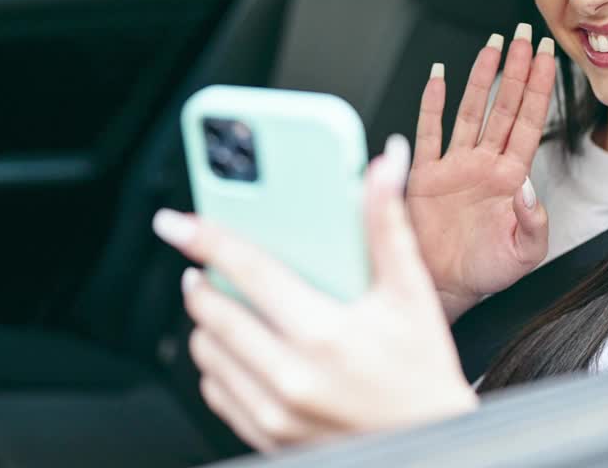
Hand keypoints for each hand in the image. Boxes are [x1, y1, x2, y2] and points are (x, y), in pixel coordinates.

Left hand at [152, 136, 477, 452]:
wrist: (431, 441)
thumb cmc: (422, 370)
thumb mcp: (411, 293)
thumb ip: (388, 224)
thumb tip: (382, 167)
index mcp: (325, 332)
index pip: (249, 271)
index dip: (207, 238)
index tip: (176, 223)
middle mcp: (293, 376)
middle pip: (215, 313)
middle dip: (203, 282)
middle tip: (206, 266)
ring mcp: (276, 413)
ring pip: (207, 353)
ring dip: (207, 323)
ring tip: (228, 305)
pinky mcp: (267, 437)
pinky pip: (215, 392)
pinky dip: (218, 364)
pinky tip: (242, 348)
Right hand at [407, 24, 557, 321]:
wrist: (443, 287)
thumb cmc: (484, 273)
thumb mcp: (523, 255)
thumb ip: (533, 222)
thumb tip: (527, 187)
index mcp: (510, 179)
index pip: (529, 122)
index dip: (539, 88)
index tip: (549, 56)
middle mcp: (484, 165)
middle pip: (504, 105)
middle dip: (516, 69)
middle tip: (525, 34)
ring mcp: (455, 166)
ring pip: (470, 110)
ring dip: (481, 77)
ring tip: (491, 44)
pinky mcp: (425, 175)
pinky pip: (428, 132)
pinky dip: (431, 104)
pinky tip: (438, 78)